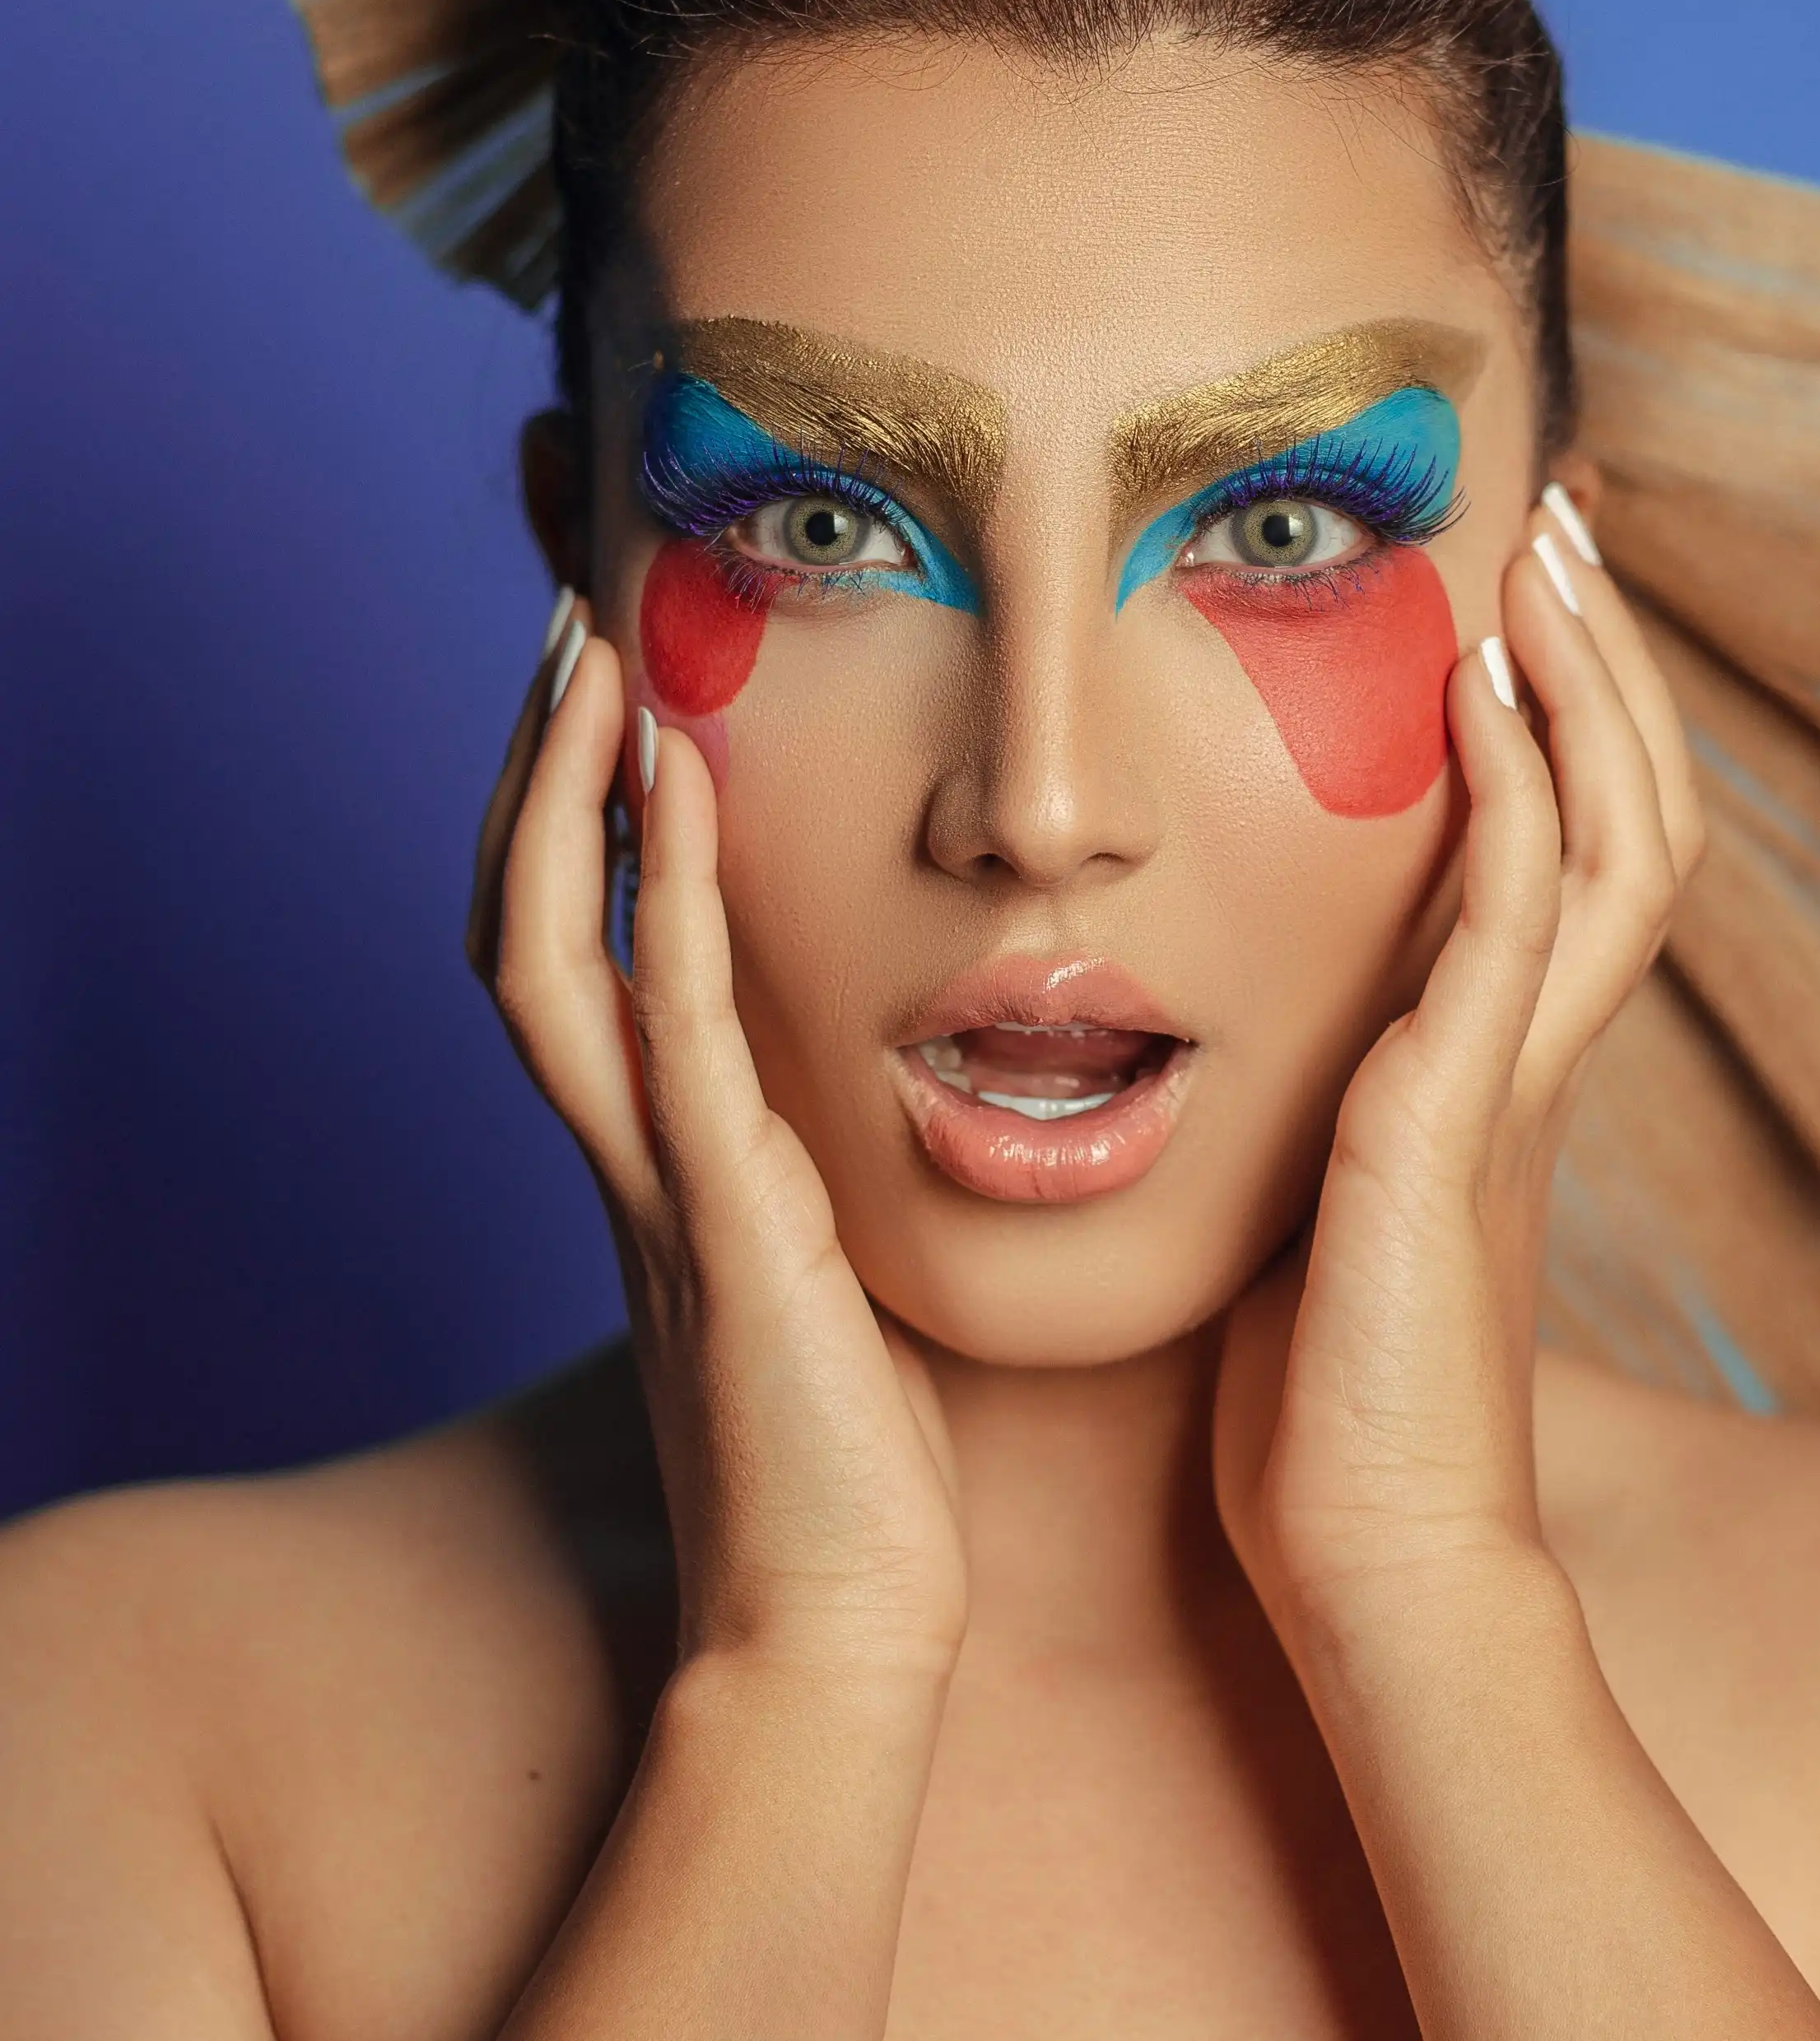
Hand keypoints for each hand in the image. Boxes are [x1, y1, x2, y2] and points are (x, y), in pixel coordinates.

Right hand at [469, 608, 967, 1685]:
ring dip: (563, 799)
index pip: (575, 953)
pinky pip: (668, 1024)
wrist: (845, 1619)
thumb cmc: (854, 1459)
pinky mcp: (718, 1217)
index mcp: (663, 1165)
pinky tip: (673, 786)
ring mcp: (656, 1184)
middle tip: (572, 632)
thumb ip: (815, 1182)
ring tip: (594, 658)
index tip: (615, 697)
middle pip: (519, 925)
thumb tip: (868, 1103)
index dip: (571, 825)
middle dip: (535, 776)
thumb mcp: (826, 1275)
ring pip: (548, 954)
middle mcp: (630, 1157)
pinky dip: (654, 894)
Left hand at [1213, 503, 1702, 1642]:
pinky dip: (1511, 789)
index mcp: (1500, 1069)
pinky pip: (1512, 916)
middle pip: (1632, 811)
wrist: (1367, 1550)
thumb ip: (1333, 1104)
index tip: (1518, 600)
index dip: (1572, 721)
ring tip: (1541, 553)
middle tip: (1560, 524)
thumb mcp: (1331, 1202)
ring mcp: (1511, 1080)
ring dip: (1581, 686)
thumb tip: (1269, 1038)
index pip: (1576, 851)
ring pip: (1609, 835)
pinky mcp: (1456, 1115)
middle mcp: (1532, 1056)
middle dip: (1603, 664)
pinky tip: (1475, 685)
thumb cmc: (1328, 1394)